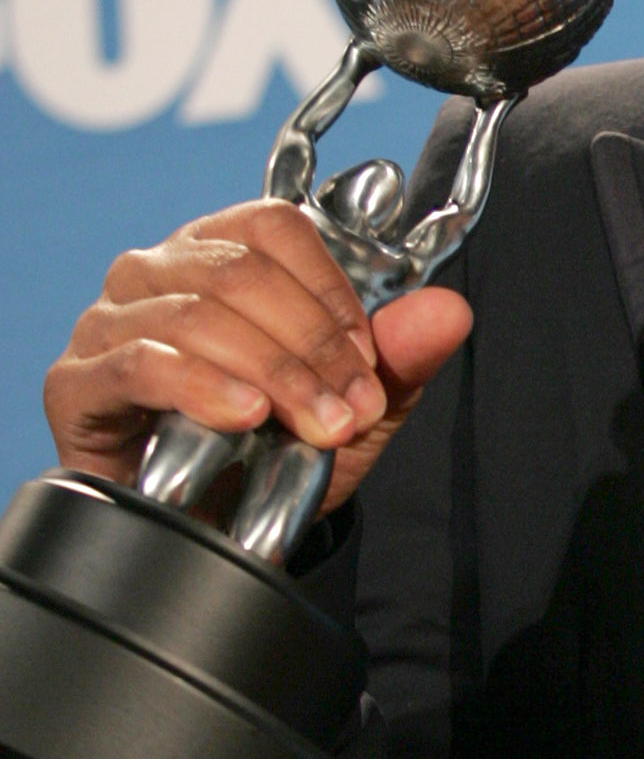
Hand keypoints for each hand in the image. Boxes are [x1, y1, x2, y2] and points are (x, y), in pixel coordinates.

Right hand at [44, 199, 473, 520]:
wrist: (211, 530)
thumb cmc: (269, 455)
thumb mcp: (353, 410)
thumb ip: (400, 360)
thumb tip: (450, 311)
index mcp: (220, 255)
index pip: (274, 228)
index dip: (330, 288)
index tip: (367, 356)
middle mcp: (158, 274)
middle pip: (238, 272)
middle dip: (312, 345)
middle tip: (352, 408)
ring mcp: (110, 323)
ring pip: (196, 316)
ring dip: (274, 374)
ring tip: (316, 427)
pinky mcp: (79, 382)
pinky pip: (139, 365)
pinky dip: (202, 389)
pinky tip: (244, 417)